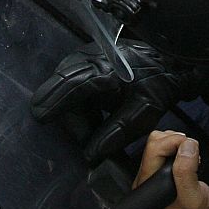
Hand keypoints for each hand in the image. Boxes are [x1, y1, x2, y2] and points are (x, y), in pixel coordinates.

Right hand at [30, 39, 203, 162]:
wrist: (168, 63)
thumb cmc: (157, 86)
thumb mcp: (143, 114)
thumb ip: (116, 133)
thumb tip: (90, 154)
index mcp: (107, 69)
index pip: (72, 84)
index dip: (54, 101)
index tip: (40, 117)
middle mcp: (93, 57)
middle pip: (64, 86)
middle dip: (68, 114)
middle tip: (86, 137)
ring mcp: (87, 54)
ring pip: (65, 84)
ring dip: (73, 109)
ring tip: (93, 126)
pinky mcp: (86, 58)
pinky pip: (71, 81)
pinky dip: (77, 101)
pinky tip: (93, 113)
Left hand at [136, 133, 208, 208]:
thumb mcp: (195, 198)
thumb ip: (186, 172)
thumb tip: (186, 145)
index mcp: (146, 185)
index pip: (154, 148)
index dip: (174, 142)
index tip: (190, 149)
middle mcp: (146, 180)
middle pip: (156, 142)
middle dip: (178, 143)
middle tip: (193, 156)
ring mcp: (155, 177)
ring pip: (163, 143)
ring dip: (181, 145)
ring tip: (192, 160)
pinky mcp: (165, 174)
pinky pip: (170, 149)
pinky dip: (183, 149)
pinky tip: (191, 162)